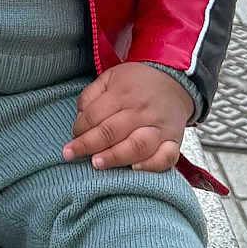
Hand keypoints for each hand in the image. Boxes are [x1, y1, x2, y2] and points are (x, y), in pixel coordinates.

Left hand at [62, 62, 193, 172]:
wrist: (174, 79)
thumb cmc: (137, 82)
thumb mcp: (110, 78)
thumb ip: (91, 96)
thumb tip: (79, 120)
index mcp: (122, 93)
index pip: (95, 114)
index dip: (80, 128)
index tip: (72, 138)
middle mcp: (140, 111)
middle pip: (111, 131)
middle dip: (88, 145)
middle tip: (71, 154)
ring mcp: (158, 127)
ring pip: (136, 145)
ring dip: (116, 156)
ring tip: (97, 163)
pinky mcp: (173, 141)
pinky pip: (165, 157)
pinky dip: (151, 165)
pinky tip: (135, 169)